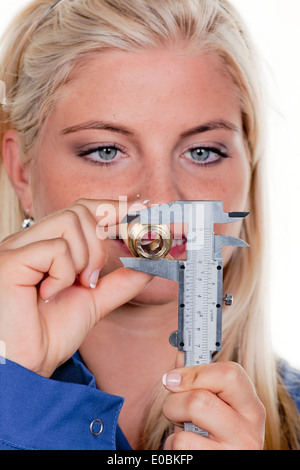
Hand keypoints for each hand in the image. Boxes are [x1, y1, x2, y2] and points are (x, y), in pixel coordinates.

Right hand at [0, 199, 151, 376]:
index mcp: (46, 245)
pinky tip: (49, 294)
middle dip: (102, 242)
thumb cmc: (47, 334)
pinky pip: (56, 249)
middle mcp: (29, 240)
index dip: (114, 208)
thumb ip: (122, 280)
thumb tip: (150, 262)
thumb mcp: (95, 301)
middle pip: (80, 210)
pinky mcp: (10, 260)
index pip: (82, 209)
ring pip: (70, 222)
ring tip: (73, 287)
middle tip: (95, 277)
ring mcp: (17, 247)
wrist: (24, 367)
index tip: (142, 214)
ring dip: (85, 259)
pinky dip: (65, 274)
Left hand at [162, 353, 265, 449]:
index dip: (195, 372)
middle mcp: (249, 431)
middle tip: (174, 408)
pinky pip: (179, 444)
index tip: (173, 377)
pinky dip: (171, 444)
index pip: (230, 374)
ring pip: (187, 421)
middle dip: (175, 400)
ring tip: (182, 429)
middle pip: (201, 399)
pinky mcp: (215, 463)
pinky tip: (185, 449)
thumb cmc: (213, 437)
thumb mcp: (213, 408)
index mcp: (251, 408)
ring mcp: (233, 451)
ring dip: (173, 420)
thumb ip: (199, 381)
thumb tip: (182, 354)